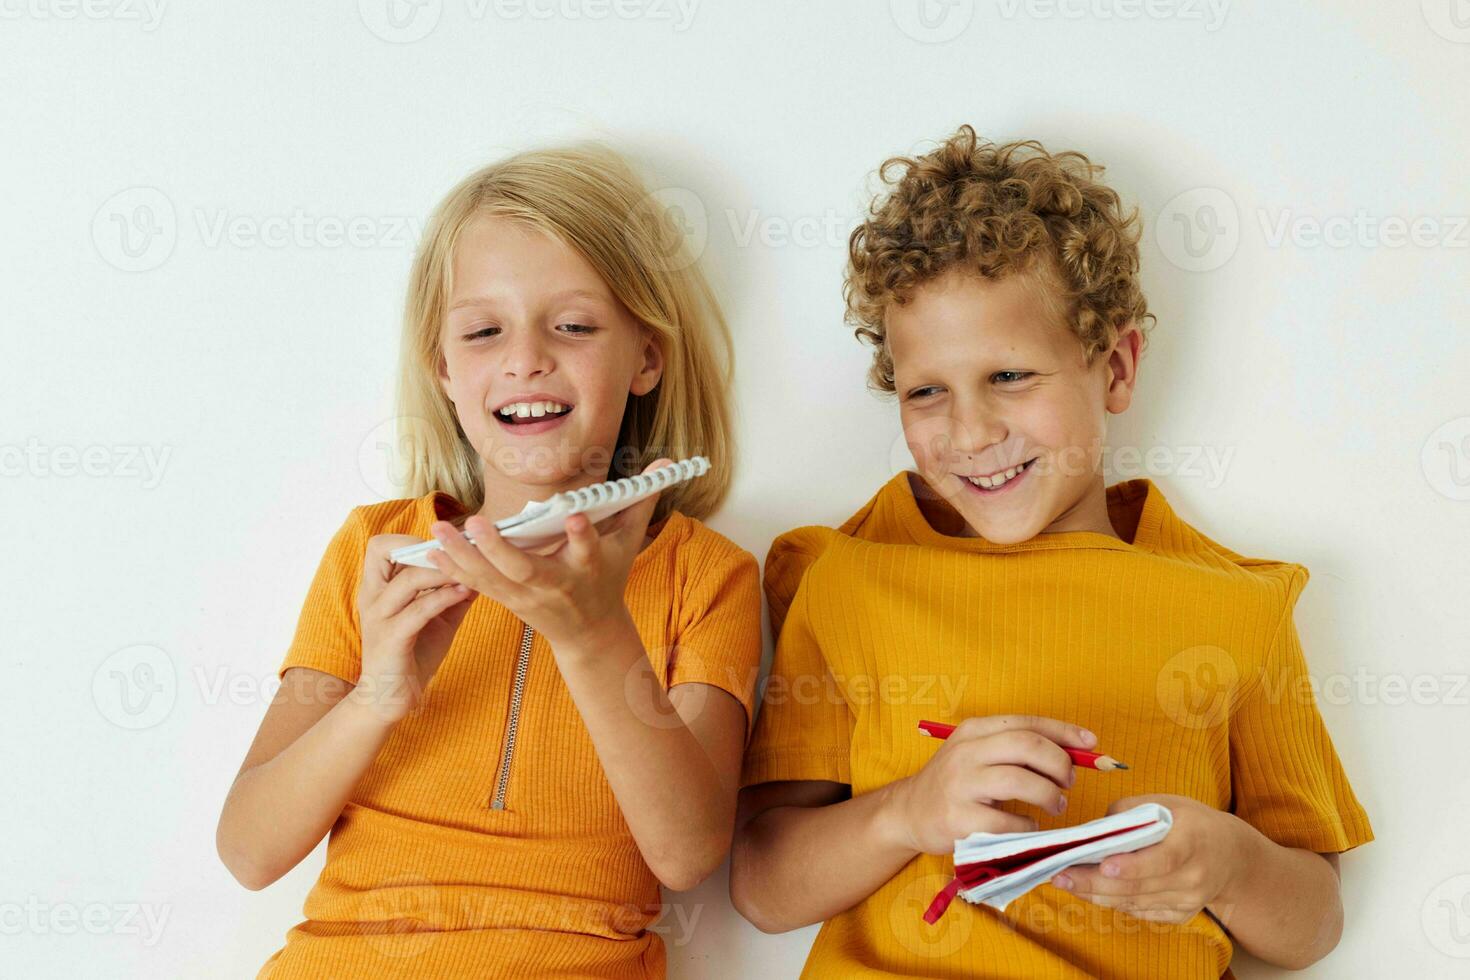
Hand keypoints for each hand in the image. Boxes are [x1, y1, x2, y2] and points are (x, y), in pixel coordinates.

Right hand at [354, 533, 476, 723]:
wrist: (391, 698)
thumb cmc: (413, 654)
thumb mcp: (438, 617)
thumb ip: (453, 592)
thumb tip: (483, 568)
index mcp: (378, 587)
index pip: (382, 545)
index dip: (411, 539)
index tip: (445, 546)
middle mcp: (372, 596)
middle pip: (382, 551)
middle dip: (424, 547)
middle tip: (458, 552)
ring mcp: (378, 617)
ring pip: (407, 579)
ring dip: (442, 572)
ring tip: (469, 572)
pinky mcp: (390, 639)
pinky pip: (417, 610)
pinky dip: (443, 598)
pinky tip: (464, 593)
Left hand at [425, 459, 672, 649]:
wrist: (589, 632)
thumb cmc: (608, 577)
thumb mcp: (629, 542)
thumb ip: (642, 500)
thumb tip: (667, 464)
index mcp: (589, 568)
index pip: (588, 550)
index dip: (583, 535)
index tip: (576, 517)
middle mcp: (556, 585)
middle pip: (525, 569)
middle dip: (500, 549)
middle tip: (478, 523)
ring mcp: (527, 597)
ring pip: (491, 579)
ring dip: (462, 557)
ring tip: (439, 531)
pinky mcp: (507, 601)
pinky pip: (476, 586)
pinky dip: (452, 570)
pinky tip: (430, 551)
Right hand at [885, 715, 1096, 854]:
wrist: (909, 812)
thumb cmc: (956, 783)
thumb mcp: (979, 754)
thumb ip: (1018, 750)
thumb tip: (1077, 751)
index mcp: (974, 730)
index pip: (1026, 722)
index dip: (1064, 731)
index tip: (1091, 744)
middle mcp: (965, 752)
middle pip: (1026, 745)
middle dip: (1059, 763)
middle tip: (1069, 782)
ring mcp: (959, 785)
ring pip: (1019, 780)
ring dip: (1048, 794)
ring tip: (1056, 805)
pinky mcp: (958, 819)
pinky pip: (1008, 821)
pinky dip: (1028, 825)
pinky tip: (1028, 826)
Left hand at [1050, 793, 1248, 922]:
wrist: (1231, 855)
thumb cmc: (1190, 822)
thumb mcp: (1166, 803)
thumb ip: (1129, 812)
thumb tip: (1093, 830)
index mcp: (1192, 841)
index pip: (1162, 859)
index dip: (1133, 866)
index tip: (1104, 865)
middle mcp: (1193, 877)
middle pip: (1140, 887)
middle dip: (1095, 883)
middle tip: (1060, 876)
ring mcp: (1188, 901)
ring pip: (1135, 903)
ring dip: (1096, 894)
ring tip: (1065, 881)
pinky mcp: (1180, 915)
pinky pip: (1140, 912)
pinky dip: (1113, 901)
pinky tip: (1089, 891)